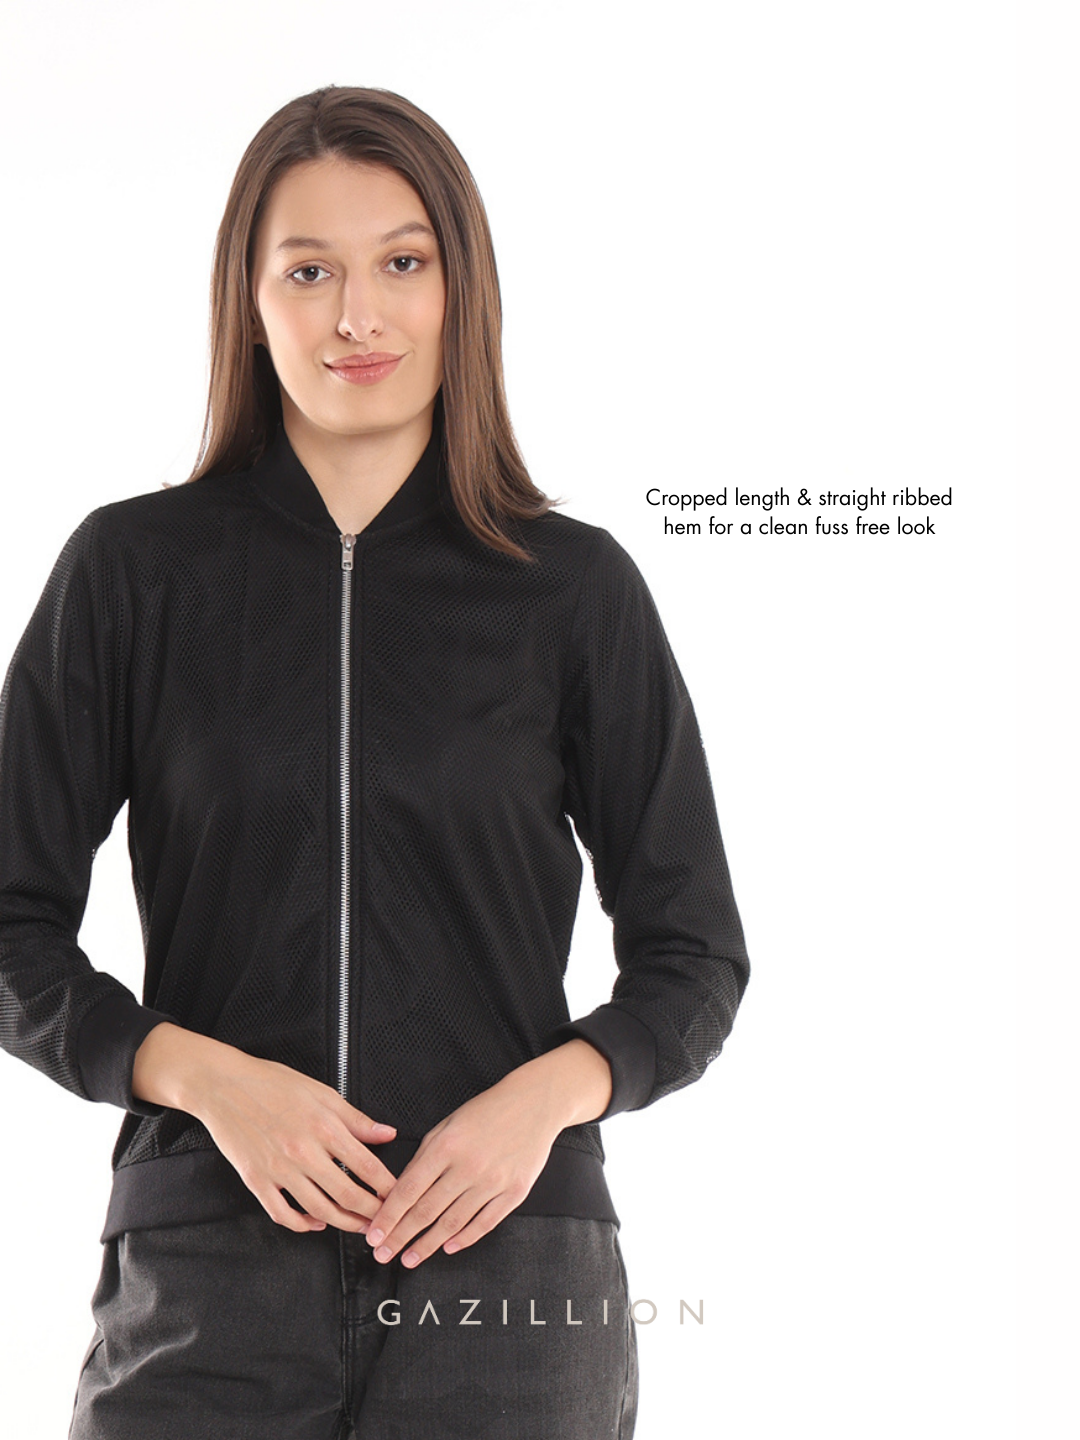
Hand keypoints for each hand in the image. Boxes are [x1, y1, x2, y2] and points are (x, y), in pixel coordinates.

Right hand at [133, 1023, 400, 1234]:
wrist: (223, 1085)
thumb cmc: (272, 1083)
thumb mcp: (322, 1092)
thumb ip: (356, 1118)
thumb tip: (386, 1134)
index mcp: (324, 1127)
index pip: (367, 1166)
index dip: (387, 1186)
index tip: (399, 1195)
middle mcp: (304, 1152)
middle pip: (348, 1195)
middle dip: (372, 1213)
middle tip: (385, 1220)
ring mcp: (278, 1170)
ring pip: (319, 1210)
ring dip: (344, 1223)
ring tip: (359, 1227)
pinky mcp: (256, 1181)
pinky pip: (283, 1214)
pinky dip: (303, 1225)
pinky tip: (316, 1223)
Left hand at [363, 1039, 612, 1267]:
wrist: (534, 1103)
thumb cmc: (488, 1111)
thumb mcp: (447, 1124)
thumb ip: (425, 1157)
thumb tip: (402, 1191)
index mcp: (447, 1146)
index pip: (409, 1189)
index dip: (388, 1216)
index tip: (374, 1234)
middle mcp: (469, 1166)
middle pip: (427, 1211)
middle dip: (401, 1236)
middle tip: (383, 1254)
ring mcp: (493, 1181)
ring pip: (453, 1222)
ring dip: (428, 1244)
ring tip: (410, 1258)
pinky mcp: (515, 1191)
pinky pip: (485, 1222)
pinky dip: (465, 1238)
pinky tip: (448, 1247)